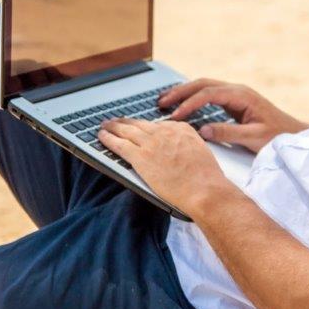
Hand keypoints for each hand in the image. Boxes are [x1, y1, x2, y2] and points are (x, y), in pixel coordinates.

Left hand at [97, 118, 230, 213]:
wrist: (203, 188)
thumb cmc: (206, 177)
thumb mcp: (201, 151)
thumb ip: (188, 145)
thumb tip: (179, 149)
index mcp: (181, 130)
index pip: (158, 125)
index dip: (145, 127)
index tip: (139, 128)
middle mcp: (164, 132)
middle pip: (139, 124)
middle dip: (126, 122)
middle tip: (116, 120)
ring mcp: (151, 143)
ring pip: (126, 131)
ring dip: (113, 126)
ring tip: (105, 125)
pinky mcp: (140, 157)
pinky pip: (119, 144)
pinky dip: (108, 139)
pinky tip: (101, 136)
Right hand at [158, 78, 308, 152]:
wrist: (293, 134)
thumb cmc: (277, 135)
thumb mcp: (253, 137)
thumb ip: (228, 133)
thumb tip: (203, 130)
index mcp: (242, 95)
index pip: (209, 94)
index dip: (190, 104)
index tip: (176, 115)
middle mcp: (237, 90)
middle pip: (202, 84)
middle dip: (180, 92)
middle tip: (161, 102)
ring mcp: (235, 94)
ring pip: (204, 86)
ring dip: (184, 92)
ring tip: (164, 100)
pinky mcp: (233, 101)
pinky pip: (208, 94)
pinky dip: (192, 98)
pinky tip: (181, 104)